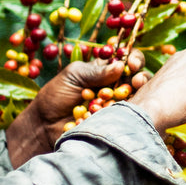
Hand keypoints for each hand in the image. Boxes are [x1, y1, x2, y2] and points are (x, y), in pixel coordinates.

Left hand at [6, 53, 145, 165]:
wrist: (44, 126)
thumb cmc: (55, 97)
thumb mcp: (73, 76)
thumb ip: (95, 71)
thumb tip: (120, 65)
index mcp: (104, 71)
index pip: (125, 60)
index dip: (132, 58)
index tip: (130, 62)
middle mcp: (115, 86)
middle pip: (137, 76)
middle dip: (140, 75)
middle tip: (136, 78)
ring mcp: (118, 105)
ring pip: (139, 96)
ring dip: (141, 91)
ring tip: (135, 90)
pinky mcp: (117, 122)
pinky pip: (130, 115)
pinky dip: (130, 111)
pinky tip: (126, 109)